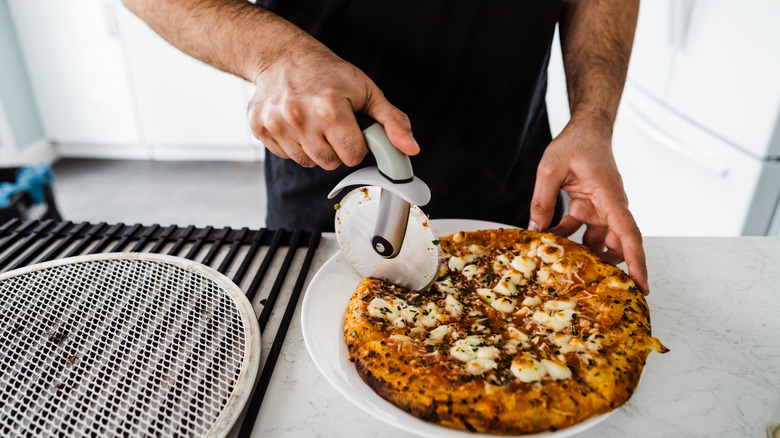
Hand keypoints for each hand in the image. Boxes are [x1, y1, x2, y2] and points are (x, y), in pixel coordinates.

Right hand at [247, 35, 418, 169]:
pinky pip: (287, 156)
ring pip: (308, 162)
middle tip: (332, 123)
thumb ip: (392, 122)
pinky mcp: (260, 129)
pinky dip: (294, 144)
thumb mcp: (367, 92)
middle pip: (330, 163)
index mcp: (329, 108)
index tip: (351, 127)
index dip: (356, 144)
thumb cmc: (328, 74)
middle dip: (336, 147)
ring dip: (315, 148)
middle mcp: (299, 117)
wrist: (282, 56)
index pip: (352, 156)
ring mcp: (277, 124)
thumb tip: (410, 148)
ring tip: (314, 121)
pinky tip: (296, 123)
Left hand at [528, 120, 648, 293]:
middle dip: (610, 268)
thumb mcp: (550, 169)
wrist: (585, 129)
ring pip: (598, 240)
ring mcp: (601, 208)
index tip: (642, 284)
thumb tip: (535, 231)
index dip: (636, 261)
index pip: (628, 233)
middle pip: (616, 243)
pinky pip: (582, 230)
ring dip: (584, 255)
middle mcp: (611, 206)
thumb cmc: (574, 144)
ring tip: (566, 273)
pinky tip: (550, 246)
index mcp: (609, 196)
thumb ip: (542, 200)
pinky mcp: (589, 208)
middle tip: (596, 292)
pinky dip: (569, 240)